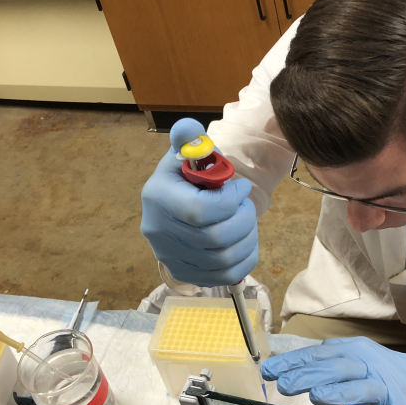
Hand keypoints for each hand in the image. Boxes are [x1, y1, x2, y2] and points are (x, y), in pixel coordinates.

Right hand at [140, 118, 258, 286]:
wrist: (171, 208)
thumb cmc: (184, 177)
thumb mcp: (184, 153)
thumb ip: (189, 139)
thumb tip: (188, 128)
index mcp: (158, 197)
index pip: (199, 211)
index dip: (230, 201)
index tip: (240, 188)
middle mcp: (159, 230)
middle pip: (215, 238)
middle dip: (243, 219)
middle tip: (245, 206)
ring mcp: (170, 256)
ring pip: (224, 259)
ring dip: (247, 238)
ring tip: (246, 221)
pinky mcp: (184, 273)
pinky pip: (224, 276)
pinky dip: (244, 260)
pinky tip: (245, 242)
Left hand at [261, 337, 405, 404]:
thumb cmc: (387, 374)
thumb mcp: (359, 359)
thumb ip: (328, 361)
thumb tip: (292, 364)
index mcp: (356, 352)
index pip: (320, 354)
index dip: (294, 362)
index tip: (268, 371)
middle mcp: (370, 367)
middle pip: (337, 368)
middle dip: (309, 375)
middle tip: (284, 385)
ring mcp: (387, 390)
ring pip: (361, 388)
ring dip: (339, 392)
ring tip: (316, 396)